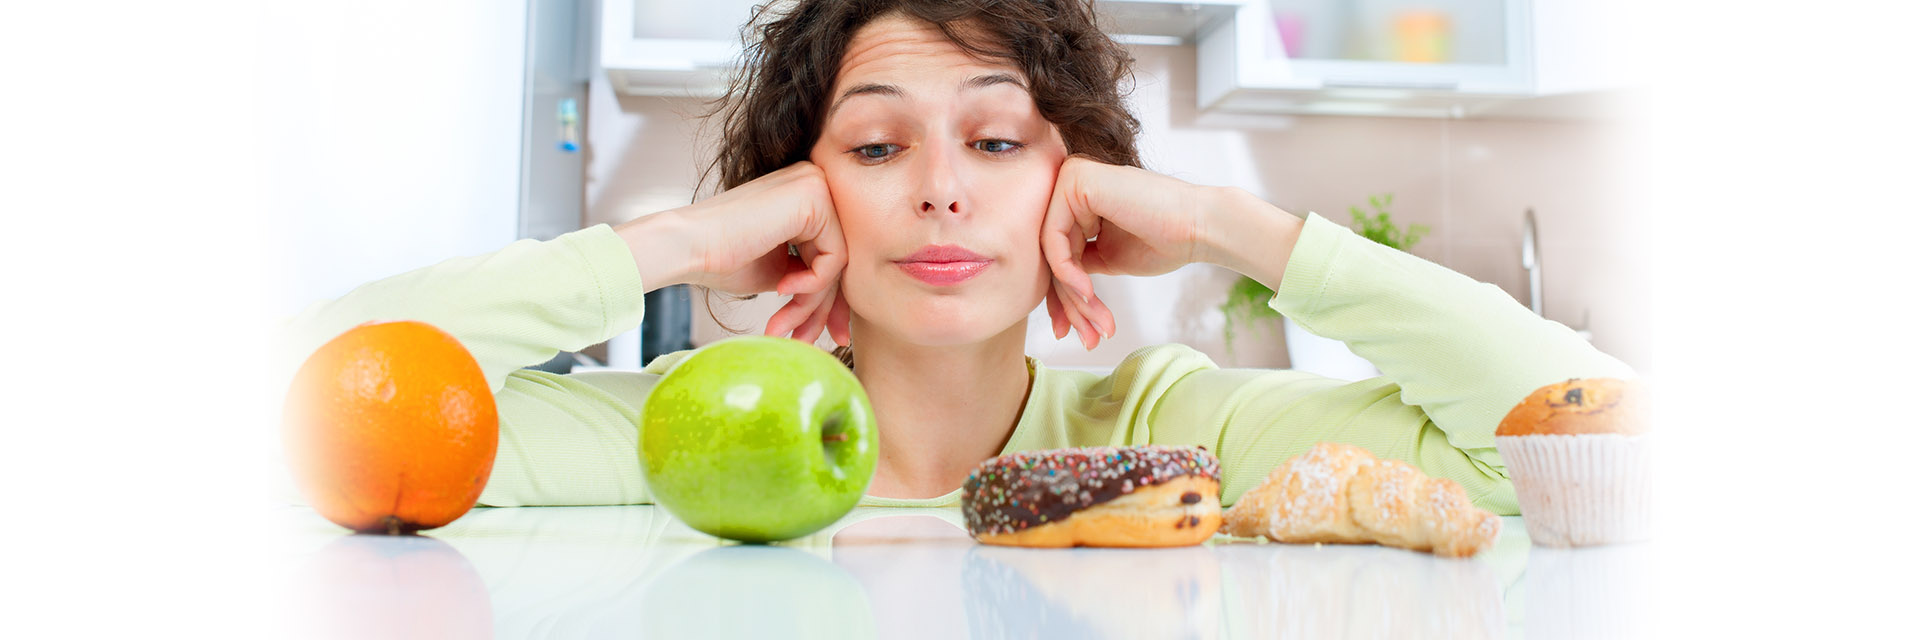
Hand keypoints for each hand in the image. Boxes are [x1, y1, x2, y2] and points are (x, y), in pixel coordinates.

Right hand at [617, 162, 850, 345]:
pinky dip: (812, 283)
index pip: (833, 253)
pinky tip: (782, 287)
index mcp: (807, 196)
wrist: (688, 247)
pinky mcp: (814, 198)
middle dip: (821, 307)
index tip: (821, 333)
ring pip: (837, 262)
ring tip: (784, 323)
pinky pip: (834, 257)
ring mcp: (817, 186)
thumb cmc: (722, 258)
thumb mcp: (781, 270)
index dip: (827, 300)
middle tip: (806, 338)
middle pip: (839, 258)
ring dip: (811, 302)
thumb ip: (813, 276)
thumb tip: (843, 310)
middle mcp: (816, 183)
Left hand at [1039, 158, 1305, 350]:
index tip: (1070, 332)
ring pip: (1050, 251)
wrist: (1200, 228)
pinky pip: (1054, 239)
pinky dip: (1067, 273)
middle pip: (1051, 253)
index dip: (1062, 297)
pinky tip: (1088, 293)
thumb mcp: (1107, 257)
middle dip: (1067, 304)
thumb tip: (1047, 287)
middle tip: (1085, 337)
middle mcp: (1070, 182)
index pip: (1056, 252)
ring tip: (1094, 324)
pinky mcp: (1075, 181)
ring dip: (1071, 296)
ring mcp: (1071, 177)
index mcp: (1078, 197)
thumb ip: (1076, 263)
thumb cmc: (1164, 241)